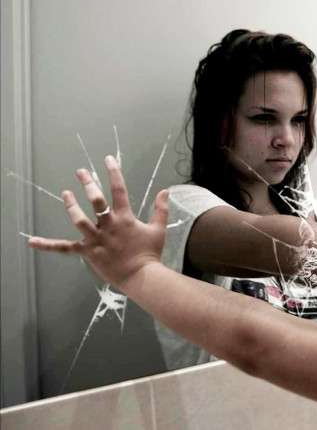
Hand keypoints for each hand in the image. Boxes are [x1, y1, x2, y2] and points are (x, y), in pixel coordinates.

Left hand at [27, 155, 168, 287]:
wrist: (142, 276)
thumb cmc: (150, 253)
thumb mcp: (158, 229)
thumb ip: (161, 209)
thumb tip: (166, 191)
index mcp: (125, 218)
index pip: (119, 190)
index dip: (113, 173)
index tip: (107, 159)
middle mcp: (108, 225)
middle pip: (96, 200)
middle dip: (88, 184)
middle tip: (80, 172)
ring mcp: (96, 238)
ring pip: (79, 220)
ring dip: (71, 206)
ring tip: (66, 194)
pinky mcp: (87, 252)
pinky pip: (65, 248)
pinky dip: (48, 245)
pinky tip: (32, 240)